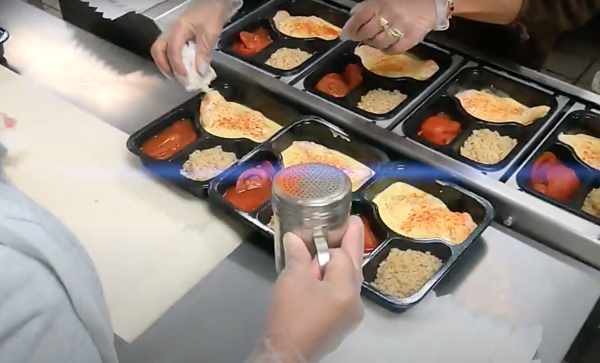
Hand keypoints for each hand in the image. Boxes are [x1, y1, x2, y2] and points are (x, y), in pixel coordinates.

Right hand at [150, 0, 230, 76]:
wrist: (214, 4)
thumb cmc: (212, 14)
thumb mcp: (210, 34)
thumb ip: (204, 53)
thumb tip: (200, 72)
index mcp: (178, 29)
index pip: (172, 49)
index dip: (177, 65)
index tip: (185, 76)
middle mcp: (171, 31)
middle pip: (158, 50)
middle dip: (165, 66)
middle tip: (176, 78)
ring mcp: (172, 33)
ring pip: (161, 50)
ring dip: (167, 64)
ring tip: (178, 75)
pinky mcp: (177, 37)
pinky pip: (169, 50)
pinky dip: (172, 61)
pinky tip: (182, 67)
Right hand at [264, 216, 364, 361]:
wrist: (287, 353)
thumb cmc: (291, 314)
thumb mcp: (292, 279)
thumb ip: (298, 255)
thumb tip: (294, 238)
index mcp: (346, 288)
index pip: (342, 254)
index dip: (328, 243)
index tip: (327, 227)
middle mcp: (356, 300)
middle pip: (353, 265)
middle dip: (349, 244)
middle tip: (351, 222)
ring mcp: (352, 314)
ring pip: (348, 280)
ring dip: (338, 264)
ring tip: (327, 250)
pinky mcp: (344, 323)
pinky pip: (343, 294)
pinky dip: (334, 281)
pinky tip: (320, 277)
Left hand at [341, 0, 437, 53]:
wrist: (434, 0)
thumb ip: (368, 6)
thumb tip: (353, 16)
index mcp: (379, 3)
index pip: (358, 18)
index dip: (349, 29)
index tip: (345, 35)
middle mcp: (387, 15)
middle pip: (367, 33)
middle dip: (361, 38)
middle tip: (361, 38)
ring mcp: (399, 27)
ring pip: (379, 43)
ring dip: (374, 44)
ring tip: (376, 41)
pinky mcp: (411, 37)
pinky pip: (394, 49)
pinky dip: (387, 50)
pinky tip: (387, 47)